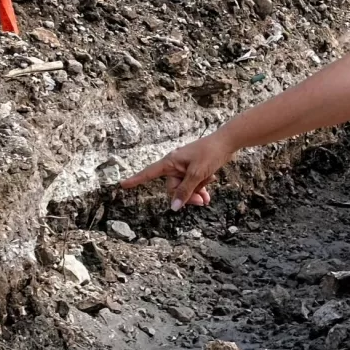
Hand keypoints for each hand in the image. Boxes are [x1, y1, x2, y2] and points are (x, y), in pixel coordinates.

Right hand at [118, 133, 235, 208]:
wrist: (227, 142)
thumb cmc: (210, 153)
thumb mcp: (197, 174)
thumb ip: (185, 191)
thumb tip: (174, 207)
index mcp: (170, 162)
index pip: (149, 173)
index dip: (136, 180)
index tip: (122, 185)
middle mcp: (175, 164)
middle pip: (173, 188)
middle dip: (187, 196)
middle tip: (202, 201)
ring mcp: (185, 167)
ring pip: (185, 188)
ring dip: (195, 194)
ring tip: (207, 199)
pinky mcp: (195, 169)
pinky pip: (192, 184)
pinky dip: (199, 189)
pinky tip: (208, 195)